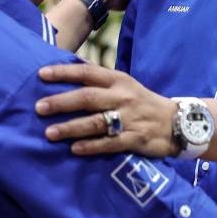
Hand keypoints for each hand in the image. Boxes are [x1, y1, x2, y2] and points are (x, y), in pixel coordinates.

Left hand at [36, 63, 176, 156]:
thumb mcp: (125, 84)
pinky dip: (91, 146)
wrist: (177, 122)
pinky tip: (74, 149)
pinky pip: (110, 144)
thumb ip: (100, 79)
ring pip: (96, 122)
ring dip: (71, 127)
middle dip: (61, 102)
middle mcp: (122, 97)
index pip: (87, 73)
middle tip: (39, 107)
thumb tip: (71, 68)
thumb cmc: (143, 102)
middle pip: (87, 97)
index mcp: (118, 80)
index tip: (41, 75)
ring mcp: (130, 118)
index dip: (64, 73)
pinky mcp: (135, 139)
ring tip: (49, 133)